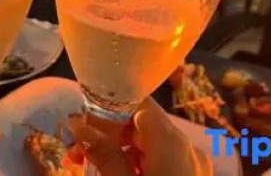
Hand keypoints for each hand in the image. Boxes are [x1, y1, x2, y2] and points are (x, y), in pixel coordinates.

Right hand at [69, 97, 212, 175]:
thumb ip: (103, 153)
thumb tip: (77, 122)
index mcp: (171, 140)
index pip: (138, 102)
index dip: (109, 105)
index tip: (82, 118)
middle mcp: (187, 147)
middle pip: (142, 125)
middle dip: (107, 133)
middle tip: (75, 151)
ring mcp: (195, 167)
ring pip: (151, 147)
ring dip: (119, 152)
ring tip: (87, 164)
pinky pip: (162, 164)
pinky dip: (138, 165)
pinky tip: (117, 174)